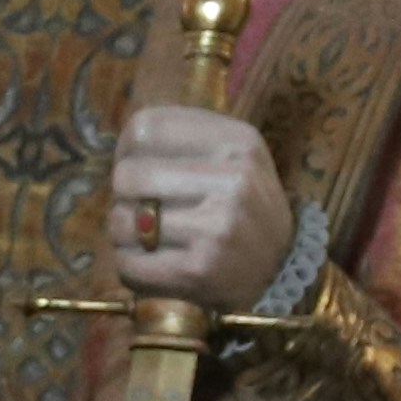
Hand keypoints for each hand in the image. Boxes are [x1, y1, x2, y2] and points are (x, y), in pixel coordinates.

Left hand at [104, 106, 291, 306]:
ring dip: (125, 232)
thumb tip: (125, 141)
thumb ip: (183, 133)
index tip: (138, 164)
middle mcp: (232, 182)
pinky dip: (130, 265)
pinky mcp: (198, 271)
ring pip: (121, 222)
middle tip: (144, 206)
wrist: (280, 268)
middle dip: (125, 194)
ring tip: (151, 235)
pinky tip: (152, 262)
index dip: (127, 149)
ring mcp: (215, 229)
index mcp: (237, 142)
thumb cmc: (243, 203)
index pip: (145, 129)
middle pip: (127, 176)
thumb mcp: (234, 152)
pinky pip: (128, 264)